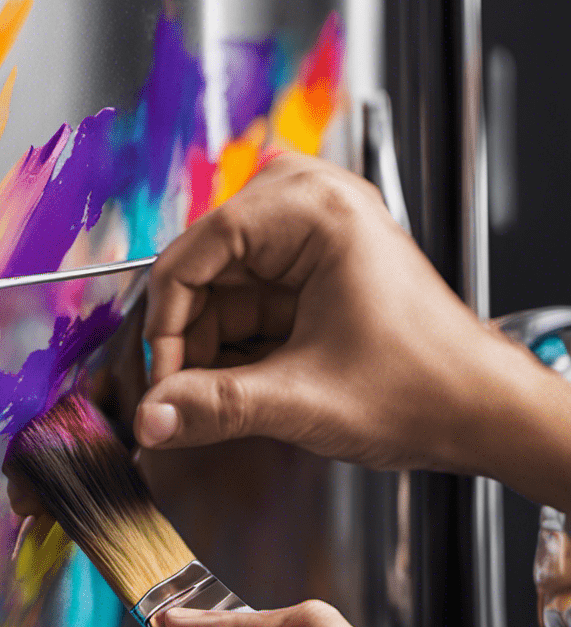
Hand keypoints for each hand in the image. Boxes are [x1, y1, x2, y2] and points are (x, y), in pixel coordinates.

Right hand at [137, 153, 570, 512]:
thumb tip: (150, 418)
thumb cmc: (425, 387)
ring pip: (219, 287)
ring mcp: (312, 237)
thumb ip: (214, 408)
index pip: (195, 248)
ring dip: (208, 344)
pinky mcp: (311, 270)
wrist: (476, 412)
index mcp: (316, 213)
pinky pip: (244, 300)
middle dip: (189, 336)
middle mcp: (312, 208)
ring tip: (215, 395)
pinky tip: (241, 381)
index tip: (160, 375)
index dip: (166, 320)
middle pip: (204, 267)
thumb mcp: (303, 401)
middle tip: (180, 391)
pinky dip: (232, 343)